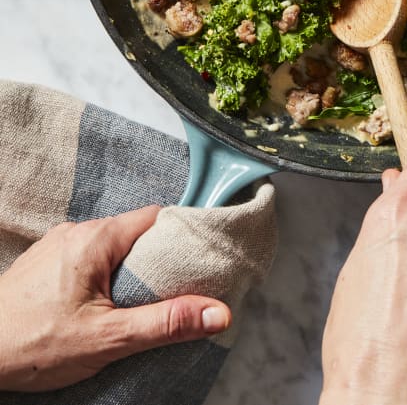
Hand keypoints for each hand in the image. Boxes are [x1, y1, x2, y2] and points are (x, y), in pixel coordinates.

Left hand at [0, 206, 231, 391]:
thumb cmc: (32, 346)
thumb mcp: (109, 338)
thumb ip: (166, 323)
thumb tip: (218, 313)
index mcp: (95, 238)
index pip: (155, 217)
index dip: (182, 235)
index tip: (201, 257)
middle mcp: (76, 232)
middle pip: (134, 232)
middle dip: (156, 259)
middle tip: (174, 289)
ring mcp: (56, 246)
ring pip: (110, 247)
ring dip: (128, 269)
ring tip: (139, 302)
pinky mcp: (43, 264)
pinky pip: (86, 258)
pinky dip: (103, 275)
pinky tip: (102, 305)